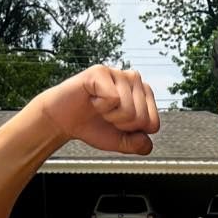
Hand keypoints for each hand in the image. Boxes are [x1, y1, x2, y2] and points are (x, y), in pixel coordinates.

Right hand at [41, 65, 159, 156]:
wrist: (64, 120)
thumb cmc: (93, 126)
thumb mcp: (120, 142)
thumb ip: (138, 145)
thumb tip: (147, 142)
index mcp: (144, 95)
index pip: (153, 124)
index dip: (133, 132)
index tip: (118, 124)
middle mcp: (134, 80)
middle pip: (142, 119)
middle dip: (121, 125)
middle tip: (106, 115)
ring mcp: (119, 73)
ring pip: (129, 110)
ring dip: (110, 116)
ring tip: (99, 107)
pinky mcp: (101, 71)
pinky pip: (113, 98)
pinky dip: (100, 106)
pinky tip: (92, 99)